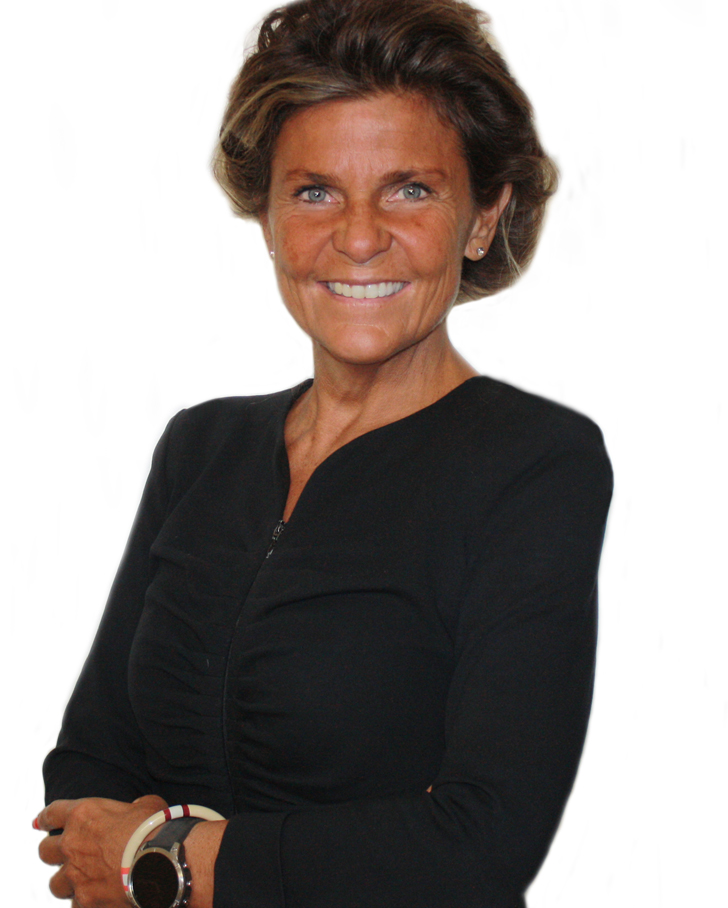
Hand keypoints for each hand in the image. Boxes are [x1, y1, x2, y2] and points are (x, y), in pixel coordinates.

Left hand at [35, 794, 166, 907]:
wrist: (160, 861)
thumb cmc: (154, 828)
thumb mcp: (146, 805)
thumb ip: (133, 807)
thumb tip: (136, 809)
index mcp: (84, 815)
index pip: (52, 814)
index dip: (45, 818)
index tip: (39, 823)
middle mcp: (72, 844)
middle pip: (45, 850)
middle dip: (53, 852)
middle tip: (65, 854)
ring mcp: (75, 875)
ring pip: (55, 883)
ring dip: (67, 881)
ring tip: (81, 882)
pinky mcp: (84, 900)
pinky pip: (76, 904)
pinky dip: (85, 901)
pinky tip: (97, 899)